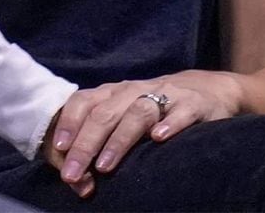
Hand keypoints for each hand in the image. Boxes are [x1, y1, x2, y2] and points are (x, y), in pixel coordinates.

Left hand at [43, 71, 241, 191]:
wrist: (205, 90)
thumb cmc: (154, 110)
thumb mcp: (124, 114)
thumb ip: (102, 137)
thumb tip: (76, 173)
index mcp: (114, 92)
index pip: (84, 101)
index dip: (70, 123)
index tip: (59, 149)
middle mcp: (134, 90)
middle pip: (105, 113)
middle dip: (86, 144)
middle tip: (73, 173)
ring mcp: (164, 95)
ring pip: (137, 112)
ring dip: (119, 140)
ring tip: (105, 166)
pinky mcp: (193, 105)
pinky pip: (180, 113)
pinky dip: (170, 125)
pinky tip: (159, 139)